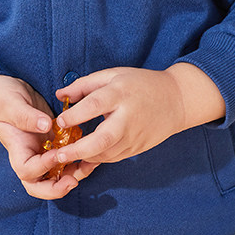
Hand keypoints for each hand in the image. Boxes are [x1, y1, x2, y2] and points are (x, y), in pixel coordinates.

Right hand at [0, 75, 90, 199]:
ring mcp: (43, 150)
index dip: (43, 167)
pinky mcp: (55, 141)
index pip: (27, 171)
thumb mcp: (11, 104)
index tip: (56, 153)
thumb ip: (26, 116)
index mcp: (17, 149)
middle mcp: (31, 155)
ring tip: (90, 165)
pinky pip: (67, 158)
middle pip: (40, 185)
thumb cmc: (2, 98)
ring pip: (58, 175)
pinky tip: (93, 151)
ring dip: (74, 175)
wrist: (4, 90)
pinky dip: (79, 159)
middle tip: (74, 181)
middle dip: (57, 188)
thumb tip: (45, 125)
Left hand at [48, 64, 225, 166]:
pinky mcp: (137, 148)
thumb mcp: (113, 75)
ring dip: (84, 158)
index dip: (75, 115)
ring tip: (65, 159)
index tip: (59, 122)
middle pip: (102, 139)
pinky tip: (83, 157)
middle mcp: (128, 117)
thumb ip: (85, 85)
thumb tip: (60, 95)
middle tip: (58, 155)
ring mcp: (134, 136)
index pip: (95, 105)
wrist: (175, 100)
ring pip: (107, 154)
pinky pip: (113, 158)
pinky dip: (97, 160)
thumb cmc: (140, 84)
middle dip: (78, 150)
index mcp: (121, 93)